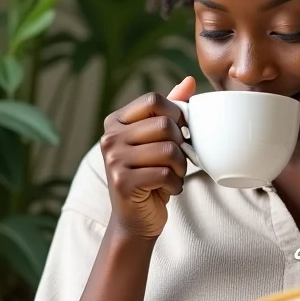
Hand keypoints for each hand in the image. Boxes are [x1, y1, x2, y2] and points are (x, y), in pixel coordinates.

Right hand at [100, 77, 194, 238]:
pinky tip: (167, 189)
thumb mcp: (158, 140)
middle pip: (164, 125)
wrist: (135, 219)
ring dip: (180, 167)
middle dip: (180, 144)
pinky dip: (175, 184)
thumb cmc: (150, 175)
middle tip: (176, 160)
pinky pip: (165, 173)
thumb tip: (189, 81)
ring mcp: (114, 160)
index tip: (179, 131)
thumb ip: (170, 109)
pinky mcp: (123, 182)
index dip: (175, 113)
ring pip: (169, 150)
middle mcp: (110, 138)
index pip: (153, 100)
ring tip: (172, 174)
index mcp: (116, 121)